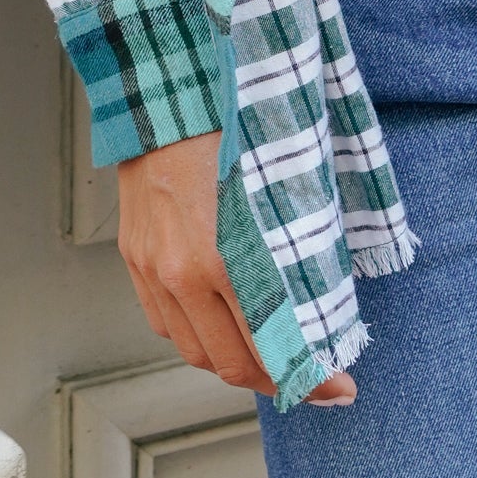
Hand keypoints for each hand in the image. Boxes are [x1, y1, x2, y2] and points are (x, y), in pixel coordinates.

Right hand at [117, 131, 356, 404]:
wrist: (166, 90)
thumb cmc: (231, 125)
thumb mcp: (278, 186)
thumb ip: (295, 244)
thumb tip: (323, 293)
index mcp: (226, 254)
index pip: (274, 345)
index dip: (312, 376)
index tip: (342, 386)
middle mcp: (183, 272)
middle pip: (231, 364)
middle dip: (276, 381)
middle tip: (309, 379)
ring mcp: (153, 268)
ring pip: (195, 351)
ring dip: (233, 364)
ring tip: (266, 358)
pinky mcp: (134, 257)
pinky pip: (164, 323)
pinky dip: (195, 337)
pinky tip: (218, 327)